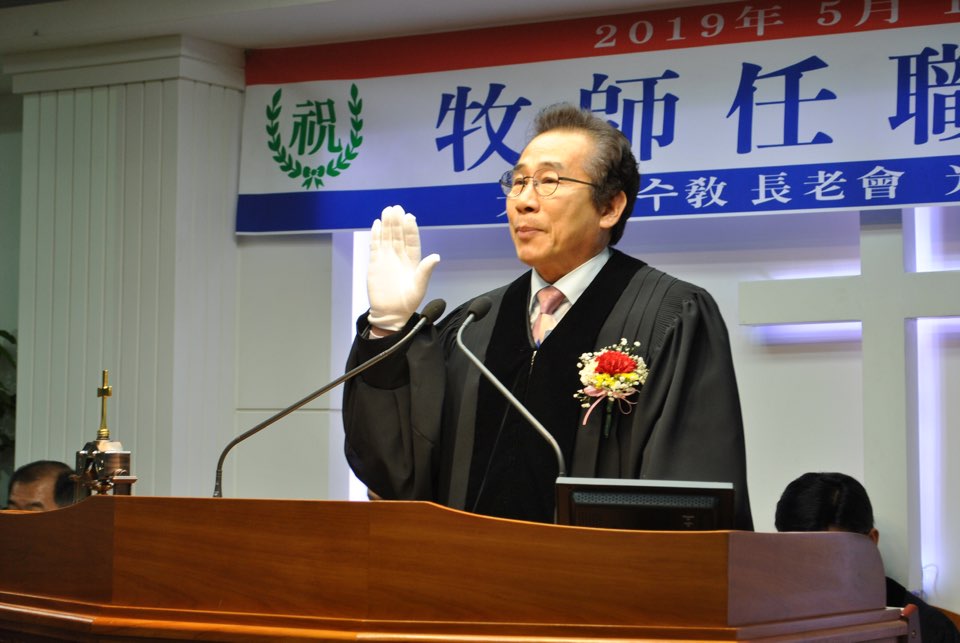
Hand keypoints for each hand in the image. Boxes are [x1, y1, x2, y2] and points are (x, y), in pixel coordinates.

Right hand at [366, 205, 439, 330]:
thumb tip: (436, 257)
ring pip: (387, 237)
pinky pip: (375, 246)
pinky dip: (376, 235)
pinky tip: (377, 224)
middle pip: (399, 235)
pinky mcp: (375, 263)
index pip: (412, 241)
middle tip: (396, 208)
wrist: (390, 313)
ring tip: (387, 211)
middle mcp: (400, 256)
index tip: (409, 217)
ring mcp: (387, 258)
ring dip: (387, 224)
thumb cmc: (407, 302)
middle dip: (398, 222)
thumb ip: (425, 271)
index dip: (411, 229)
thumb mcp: (419, 287)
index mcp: (413, 261)